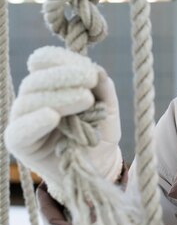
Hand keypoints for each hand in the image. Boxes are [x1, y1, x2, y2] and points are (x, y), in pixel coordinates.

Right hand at [4, 46, 122, 202]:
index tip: (90, 68)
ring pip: (30, 101)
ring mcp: (23, 120)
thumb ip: (104, 88)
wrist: (98, 166)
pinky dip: (35, 122)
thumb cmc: (100, 131)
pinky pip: (20, 130)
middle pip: (36, 80)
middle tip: (90, 80)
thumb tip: (96, 69)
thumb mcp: (109, 107)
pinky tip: (52, 116)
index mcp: (50, 84)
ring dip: (59, 97)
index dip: (63, 59)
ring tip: (86, 99)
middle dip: (65, 76)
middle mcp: (32, 98)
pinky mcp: (19, 142)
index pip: (44, 61)